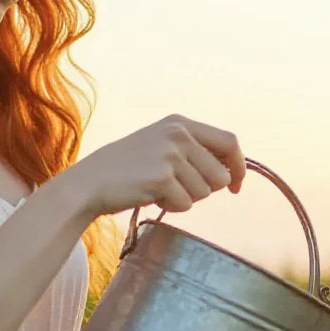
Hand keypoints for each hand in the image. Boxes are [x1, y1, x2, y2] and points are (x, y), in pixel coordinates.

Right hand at [73, 113, 245, 216]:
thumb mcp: (162, 146)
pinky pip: (186, 204)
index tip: (236, 186)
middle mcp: (178, 134)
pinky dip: (171, 207)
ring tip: (158, 189)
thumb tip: (232, 175)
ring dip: (185, 198)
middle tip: (175, 187)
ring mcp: (170, 154)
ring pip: (205, 193)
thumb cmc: (129, 169)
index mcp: (180, 123)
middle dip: (204, 190)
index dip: (239, 166)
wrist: (90, 182)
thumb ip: (195, 152)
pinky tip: (150, 196)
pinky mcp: (162, 177)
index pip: (230, 141)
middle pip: (221, 175)